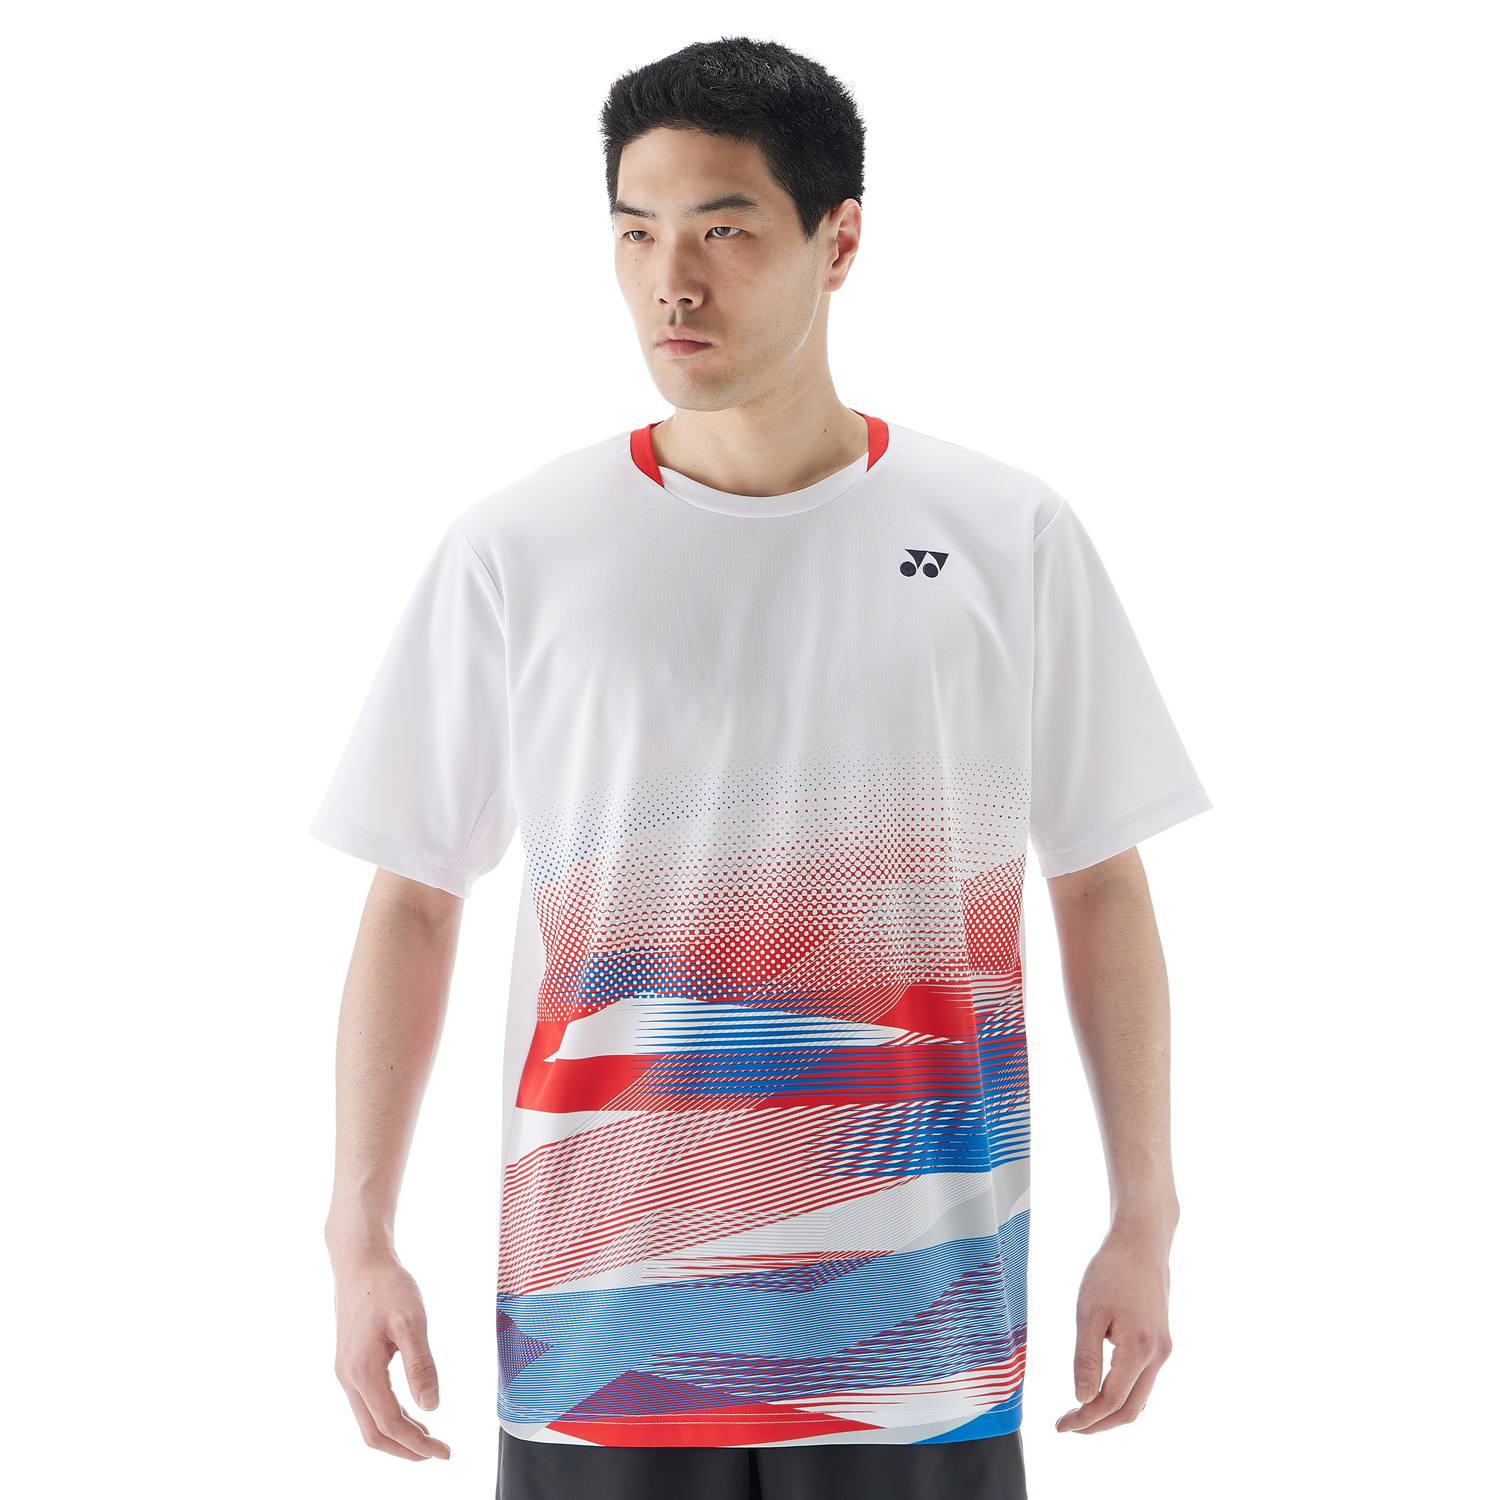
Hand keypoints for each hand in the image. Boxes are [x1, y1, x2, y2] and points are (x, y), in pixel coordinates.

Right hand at [330, 1250, 450, 1460]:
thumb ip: (421, 1365)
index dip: (418, 1444)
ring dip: (397, 1436)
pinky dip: (388, 1418)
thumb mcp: (411, 1321)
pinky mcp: (350, 1364)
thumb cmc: (387, 1286)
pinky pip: (367, 1404)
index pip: (391, 1424)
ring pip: (368, 1422)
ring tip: (428, 1438)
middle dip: (406, 1450)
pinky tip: (410, 1412)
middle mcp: (348, 1378)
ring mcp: (346, 1372)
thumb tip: (432, 1406)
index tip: (444, 1452)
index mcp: (363, 1371)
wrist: (361, 1262)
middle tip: (438, 1453)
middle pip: (374, 1434)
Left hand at [1054, 1224, 1172, 1433]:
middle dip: (1099, 1423)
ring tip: (1081, 1412)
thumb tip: (1082, 1398)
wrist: (1141, 1243)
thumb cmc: (1111, 1271)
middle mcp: (1158, 1356)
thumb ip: (1086, 1358)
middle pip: (1131, 1409)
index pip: (1112, 1401)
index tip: (1062, 1425)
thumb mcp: (1089, 1312)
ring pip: (1140, 1397)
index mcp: (1139, 1350)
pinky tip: (1102, 1390)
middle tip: (1069, 1425)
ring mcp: (1163, 1350)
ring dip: (1112, 1411)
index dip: (1086, 1418)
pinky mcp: (1161, 1342)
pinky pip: (1144, 1381)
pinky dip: (1124, 1394)